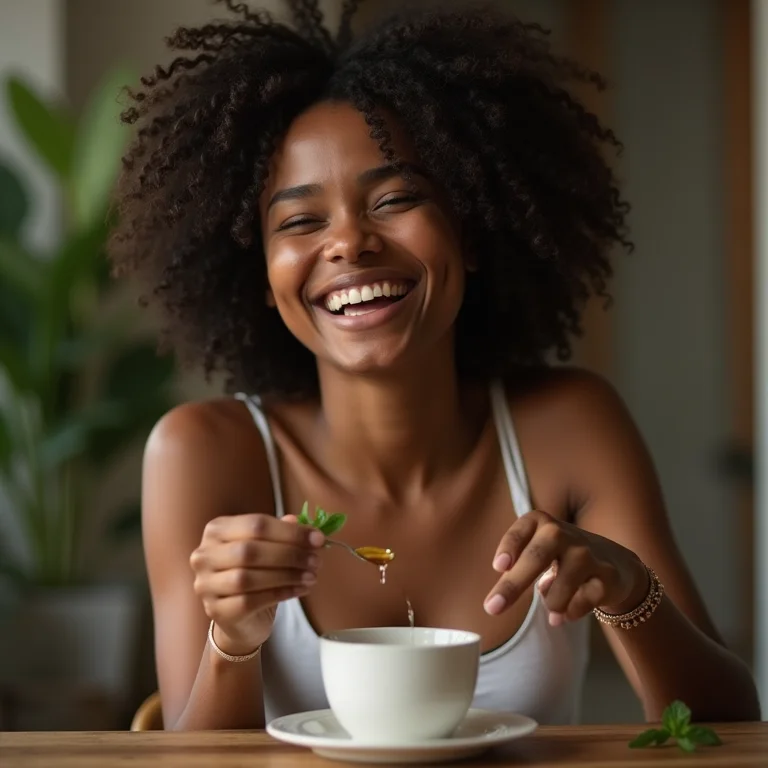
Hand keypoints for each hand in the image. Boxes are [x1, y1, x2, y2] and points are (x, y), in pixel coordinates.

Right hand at [190, 513, 324, 653]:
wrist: (241, 617)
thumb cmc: (256, 574)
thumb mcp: (269, 548)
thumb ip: (284, 534)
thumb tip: (311, 530)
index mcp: (217, 530)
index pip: (256, 524)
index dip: (290, 532)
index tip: (318, 539)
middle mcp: (204, 555)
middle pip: (250, 550)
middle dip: (289, 554)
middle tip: (316, 560)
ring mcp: (206, 584)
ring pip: (248, 577)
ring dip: (286, 575)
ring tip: (311, 576)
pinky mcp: (215, 610)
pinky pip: (250, 601)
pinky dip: (279, 594)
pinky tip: (299, 590)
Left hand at [483, 509, 648, 625]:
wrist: (615, 566)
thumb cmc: (563, 559)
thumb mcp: (538, 553)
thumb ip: (517, 570)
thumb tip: (496, 602)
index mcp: (541, 523)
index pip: (521, 530)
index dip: (509, 546)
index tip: (499, 567)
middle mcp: (563, 533)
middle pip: (537, 556)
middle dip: (513, 584)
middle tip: (492, 608)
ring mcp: (588, 553)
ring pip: (562, 585)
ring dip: (552, 603)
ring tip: (553, 608)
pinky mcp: (607, 575)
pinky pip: (583, 601)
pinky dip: (571, 612)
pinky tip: (569, 613)